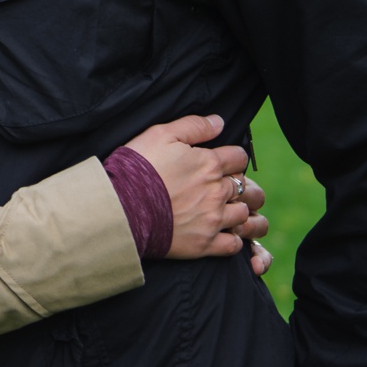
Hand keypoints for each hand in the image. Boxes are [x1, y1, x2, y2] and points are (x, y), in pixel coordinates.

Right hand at [121, 114, 265, 260]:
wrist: (120, 206)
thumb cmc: (138, 167)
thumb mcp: (161, 134)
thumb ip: (194, 126)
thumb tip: (219, 122)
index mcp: (209, 164)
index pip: (239, 157)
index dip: (233, 157)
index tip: (223, 162)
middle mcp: (217, 192)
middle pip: (246, 187)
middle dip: (240, 184)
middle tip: (227, 186)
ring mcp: (213, 220)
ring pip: (245, 215)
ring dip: (240, 210)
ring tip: (230, 209)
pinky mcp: (204, 244)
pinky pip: (233, 245)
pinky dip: (233, 239)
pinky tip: (225, 233)